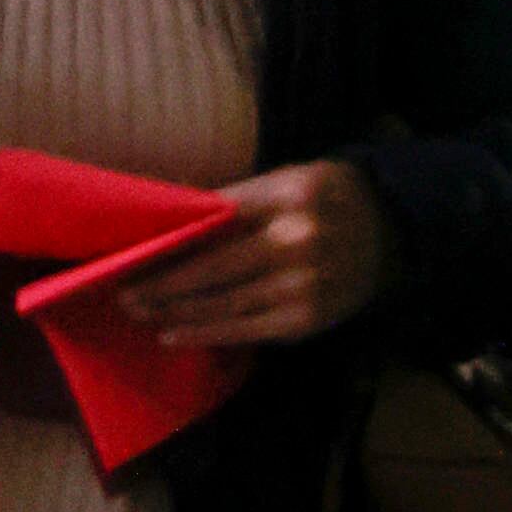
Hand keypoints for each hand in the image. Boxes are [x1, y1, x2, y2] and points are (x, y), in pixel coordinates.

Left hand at [112, 161, 391, 351]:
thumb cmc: (326, 203)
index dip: (173, 238)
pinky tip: (171, 332)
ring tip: (137, 310)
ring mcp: (303, 284)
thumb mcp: (291, 180)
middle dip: (162, 281)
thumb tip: (177, 217)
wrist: (391, 236)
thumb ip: (241, 199)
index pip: (218, 217)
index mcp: (291, 194)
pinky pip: (243, 329)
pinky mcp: (304, 319)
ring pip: (223, 302)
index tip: (135, 248)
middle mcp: (298, 239)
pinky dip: (203, 331)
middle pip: (214, 264)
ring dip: (173, 309)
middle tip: (121, 290)